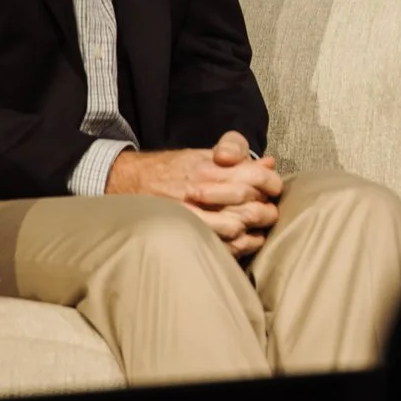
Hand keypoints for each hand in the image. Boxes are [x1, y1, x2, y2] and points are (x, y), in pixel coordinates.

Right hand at [108, 132, 283, 255]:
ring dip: (252, 230)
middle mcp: (201, 189)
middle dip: (266, 211)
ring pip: (236, 227)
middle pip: (249, 204)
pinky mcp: (183, 231)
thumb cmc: (172, 169)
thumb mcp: (204, 154)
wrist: (127, 181)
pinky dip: (236, 246)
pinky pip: (218, 245)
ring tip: (255, 229)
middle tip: (269, 214)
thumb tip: (270, 162)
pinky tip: (241, 242)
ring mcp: (191, 213)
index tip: (274, 190)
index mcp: (210, 167)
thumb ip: (238, 156)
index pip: (255, 175)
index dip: (271, 184)